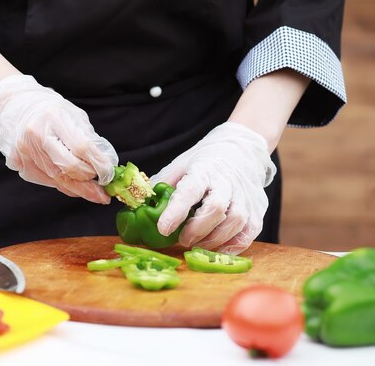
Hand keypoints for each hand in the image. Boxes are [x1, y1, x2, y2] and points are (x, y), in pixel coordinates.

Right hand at [0, 75, 117, 203]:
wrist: (15, 106)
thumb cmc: (49, 111)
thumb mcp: (73, 115)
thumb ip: (89, 138)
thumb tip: (105, 165)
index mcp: (53, 116)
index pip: (82, 147)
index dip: (99, 164)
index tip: (109, 173)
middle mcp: (35, 133)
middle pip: (68, 167)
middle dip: (88, 181)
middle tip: (101, 188)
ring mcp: (24, 150)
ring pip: (57, 179)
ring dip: (78, 188)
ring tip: (93, 192)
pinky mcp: (17, 162)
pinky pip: (45, 180)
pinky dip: (62, 184)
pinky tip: (72, 184)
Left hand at [150, 122, 276, 253]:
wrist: (242, 149)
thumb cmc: (205, 160)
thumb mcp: (181, 164)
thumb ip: (163, 184)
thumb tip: (139, 204)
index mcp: (204, 169)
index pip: (190, 190)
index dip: (176, 211)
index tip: (163, 229)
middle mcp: (228, 182)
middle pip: (216, 209)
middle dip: (196, 229)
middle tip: (182, 240)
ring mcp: (246, 196)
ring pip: (235, 222)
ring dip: (214, 240)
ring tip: (197, 244)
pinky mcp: (258, 208)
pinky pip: (249, 232)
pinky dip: (233, 245)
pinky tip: (218, 248)